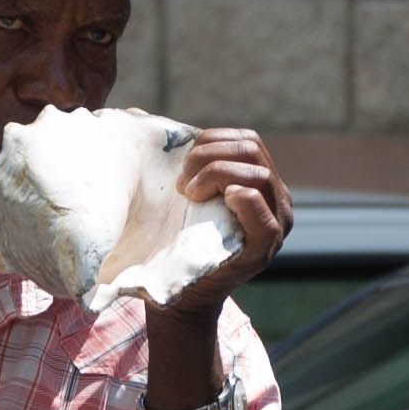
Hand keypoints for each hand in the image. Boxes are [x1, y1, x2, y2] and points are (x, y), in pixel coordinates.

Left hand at [157, 130, 292, 318]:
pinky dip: (245, 200)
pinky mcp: (265, 250)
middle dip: (210, 157)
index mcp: (259, 182)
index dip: (214, 140)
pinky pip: (265, 218)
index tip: (183, 160)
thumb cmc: (175, 241)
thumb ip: (173, 159)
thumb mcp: (178, 194)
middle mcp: (276, 200)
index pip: (248, 141)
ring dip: (217, 175)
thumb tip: (132, 114)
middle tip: (181, 184)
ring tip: (190, 194)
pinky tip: (223, 198)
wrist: (178, 294)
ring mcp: (276, 226)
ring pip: (258, 177)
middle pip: (253, 152)